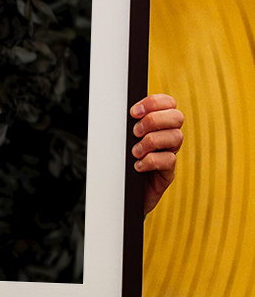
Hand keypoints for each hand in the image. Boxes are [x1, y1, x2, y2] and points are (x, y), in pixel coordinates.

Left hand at [130, 93, 183, 214]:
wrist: (121, 193)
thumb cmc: (121, 162)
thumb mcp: (123, 140)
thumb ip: (127, 124)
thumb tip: (118, 110)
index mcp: (158, 124)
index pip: (168, 103)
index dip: (154, 103)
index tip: (133, 112)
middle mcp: (168, 137)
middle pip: (177, 117)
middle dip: (154, 120)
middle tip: (135, 132)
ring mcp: (169, 154)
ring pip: (176, 137)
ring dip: (151, 141)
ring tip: (134, 152)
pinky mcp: (168, 173)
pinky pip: (169, 160)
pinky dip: (151, 161)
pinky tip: (137, 166)